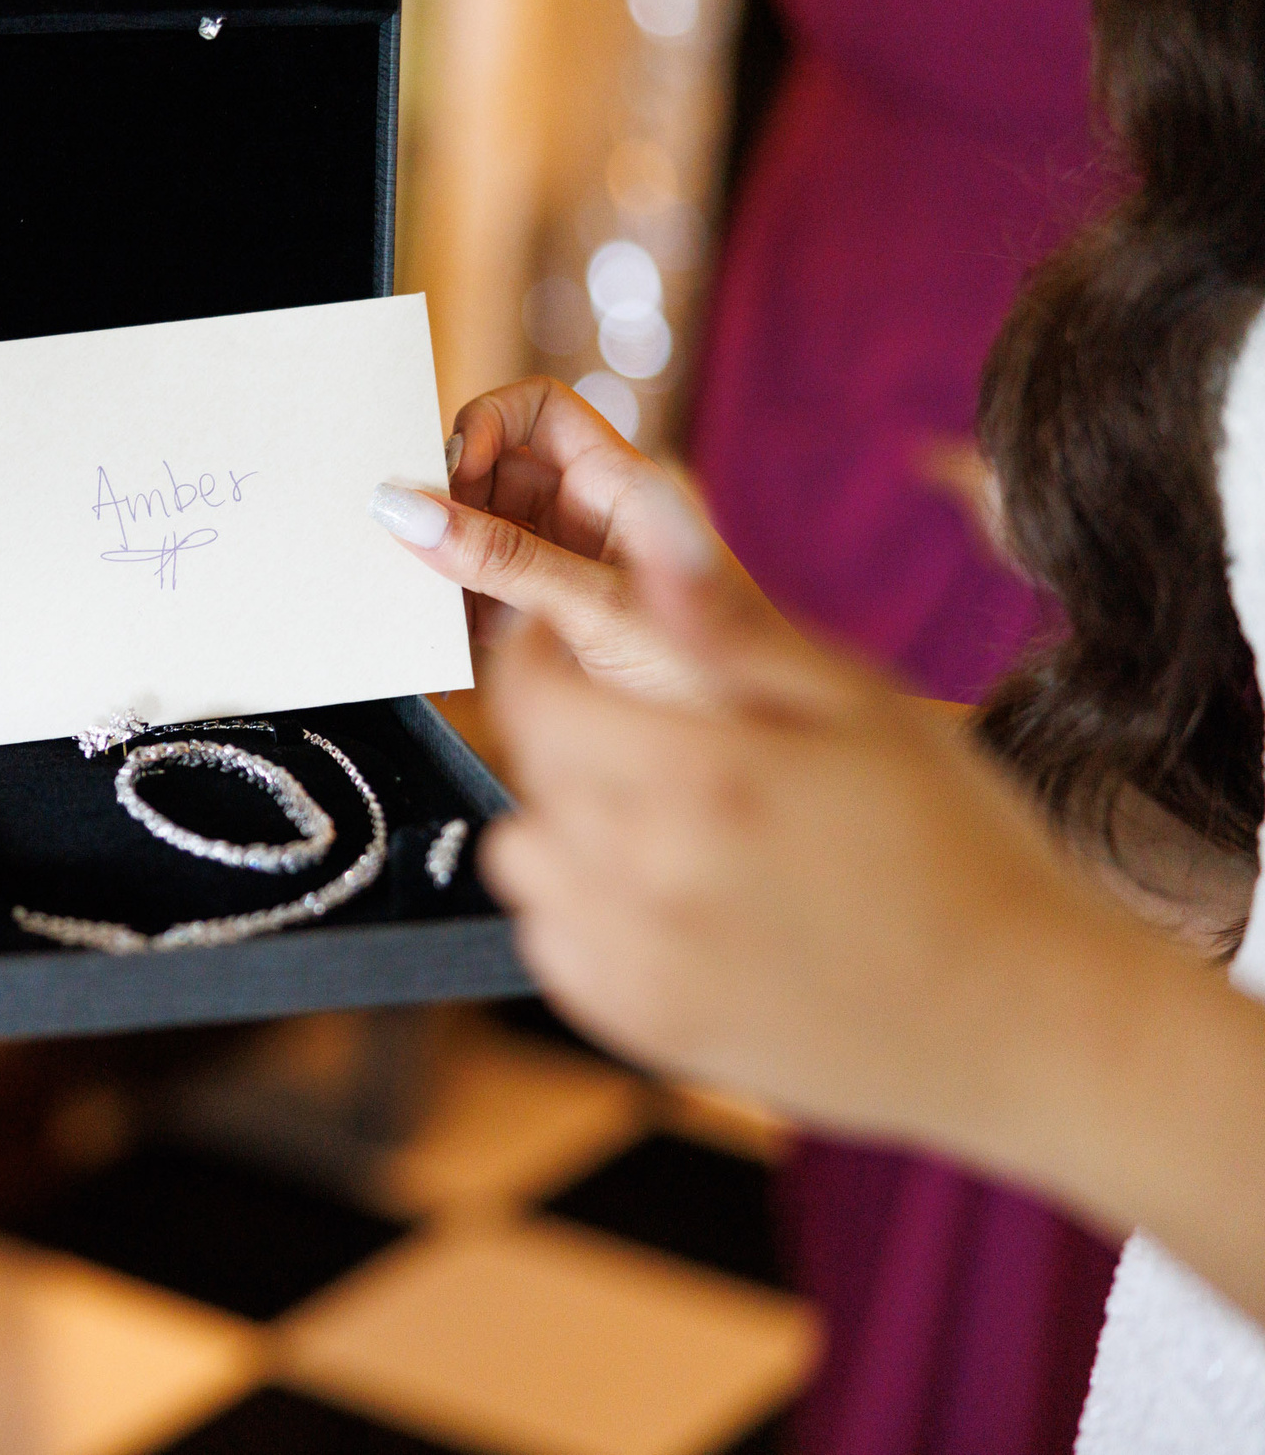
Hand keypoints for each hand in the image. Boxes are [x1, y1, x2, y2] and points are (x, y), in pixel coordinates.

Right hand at [370, 378, 790, 703]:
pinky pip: (484, 596)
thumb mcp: (597, 612)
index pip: (539, 408)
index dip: (486, 422)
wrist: (747, 761)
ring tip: (427, 608)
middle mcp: (590, 515)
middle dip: (450, 504)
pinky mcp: (548, 624)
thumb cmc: (707, 679)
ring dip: (447, 567)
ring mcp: (567, 568)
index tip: (451, 474)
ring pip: (481, 537)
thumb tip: (406, 510)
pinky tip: (444, 650)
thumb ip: (501, 561)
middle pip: (495, 472)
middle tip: (415, 550)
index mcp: (622, 486)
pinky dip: (457, 615)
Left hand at [478, 522, 1128, 1145]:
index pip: (533, 697)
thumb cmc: (960, 843)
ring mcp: (636, 964)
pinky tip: (671, 898)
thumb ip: (729, 621)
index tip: (559, 639)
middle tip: (657, 735)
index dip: (531, 654)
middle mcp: (647, 876)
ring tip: (665, 822)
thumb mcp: (860, 702)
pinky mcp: (640, 1028)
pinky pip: (549, 943)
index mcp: (702, 779)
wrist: (1025, 1017)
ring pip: (523, 861)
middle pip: (528, 773)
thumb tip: (638, 520)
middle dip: (569, 734)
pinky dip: (582, 911)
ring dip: (566, 826)